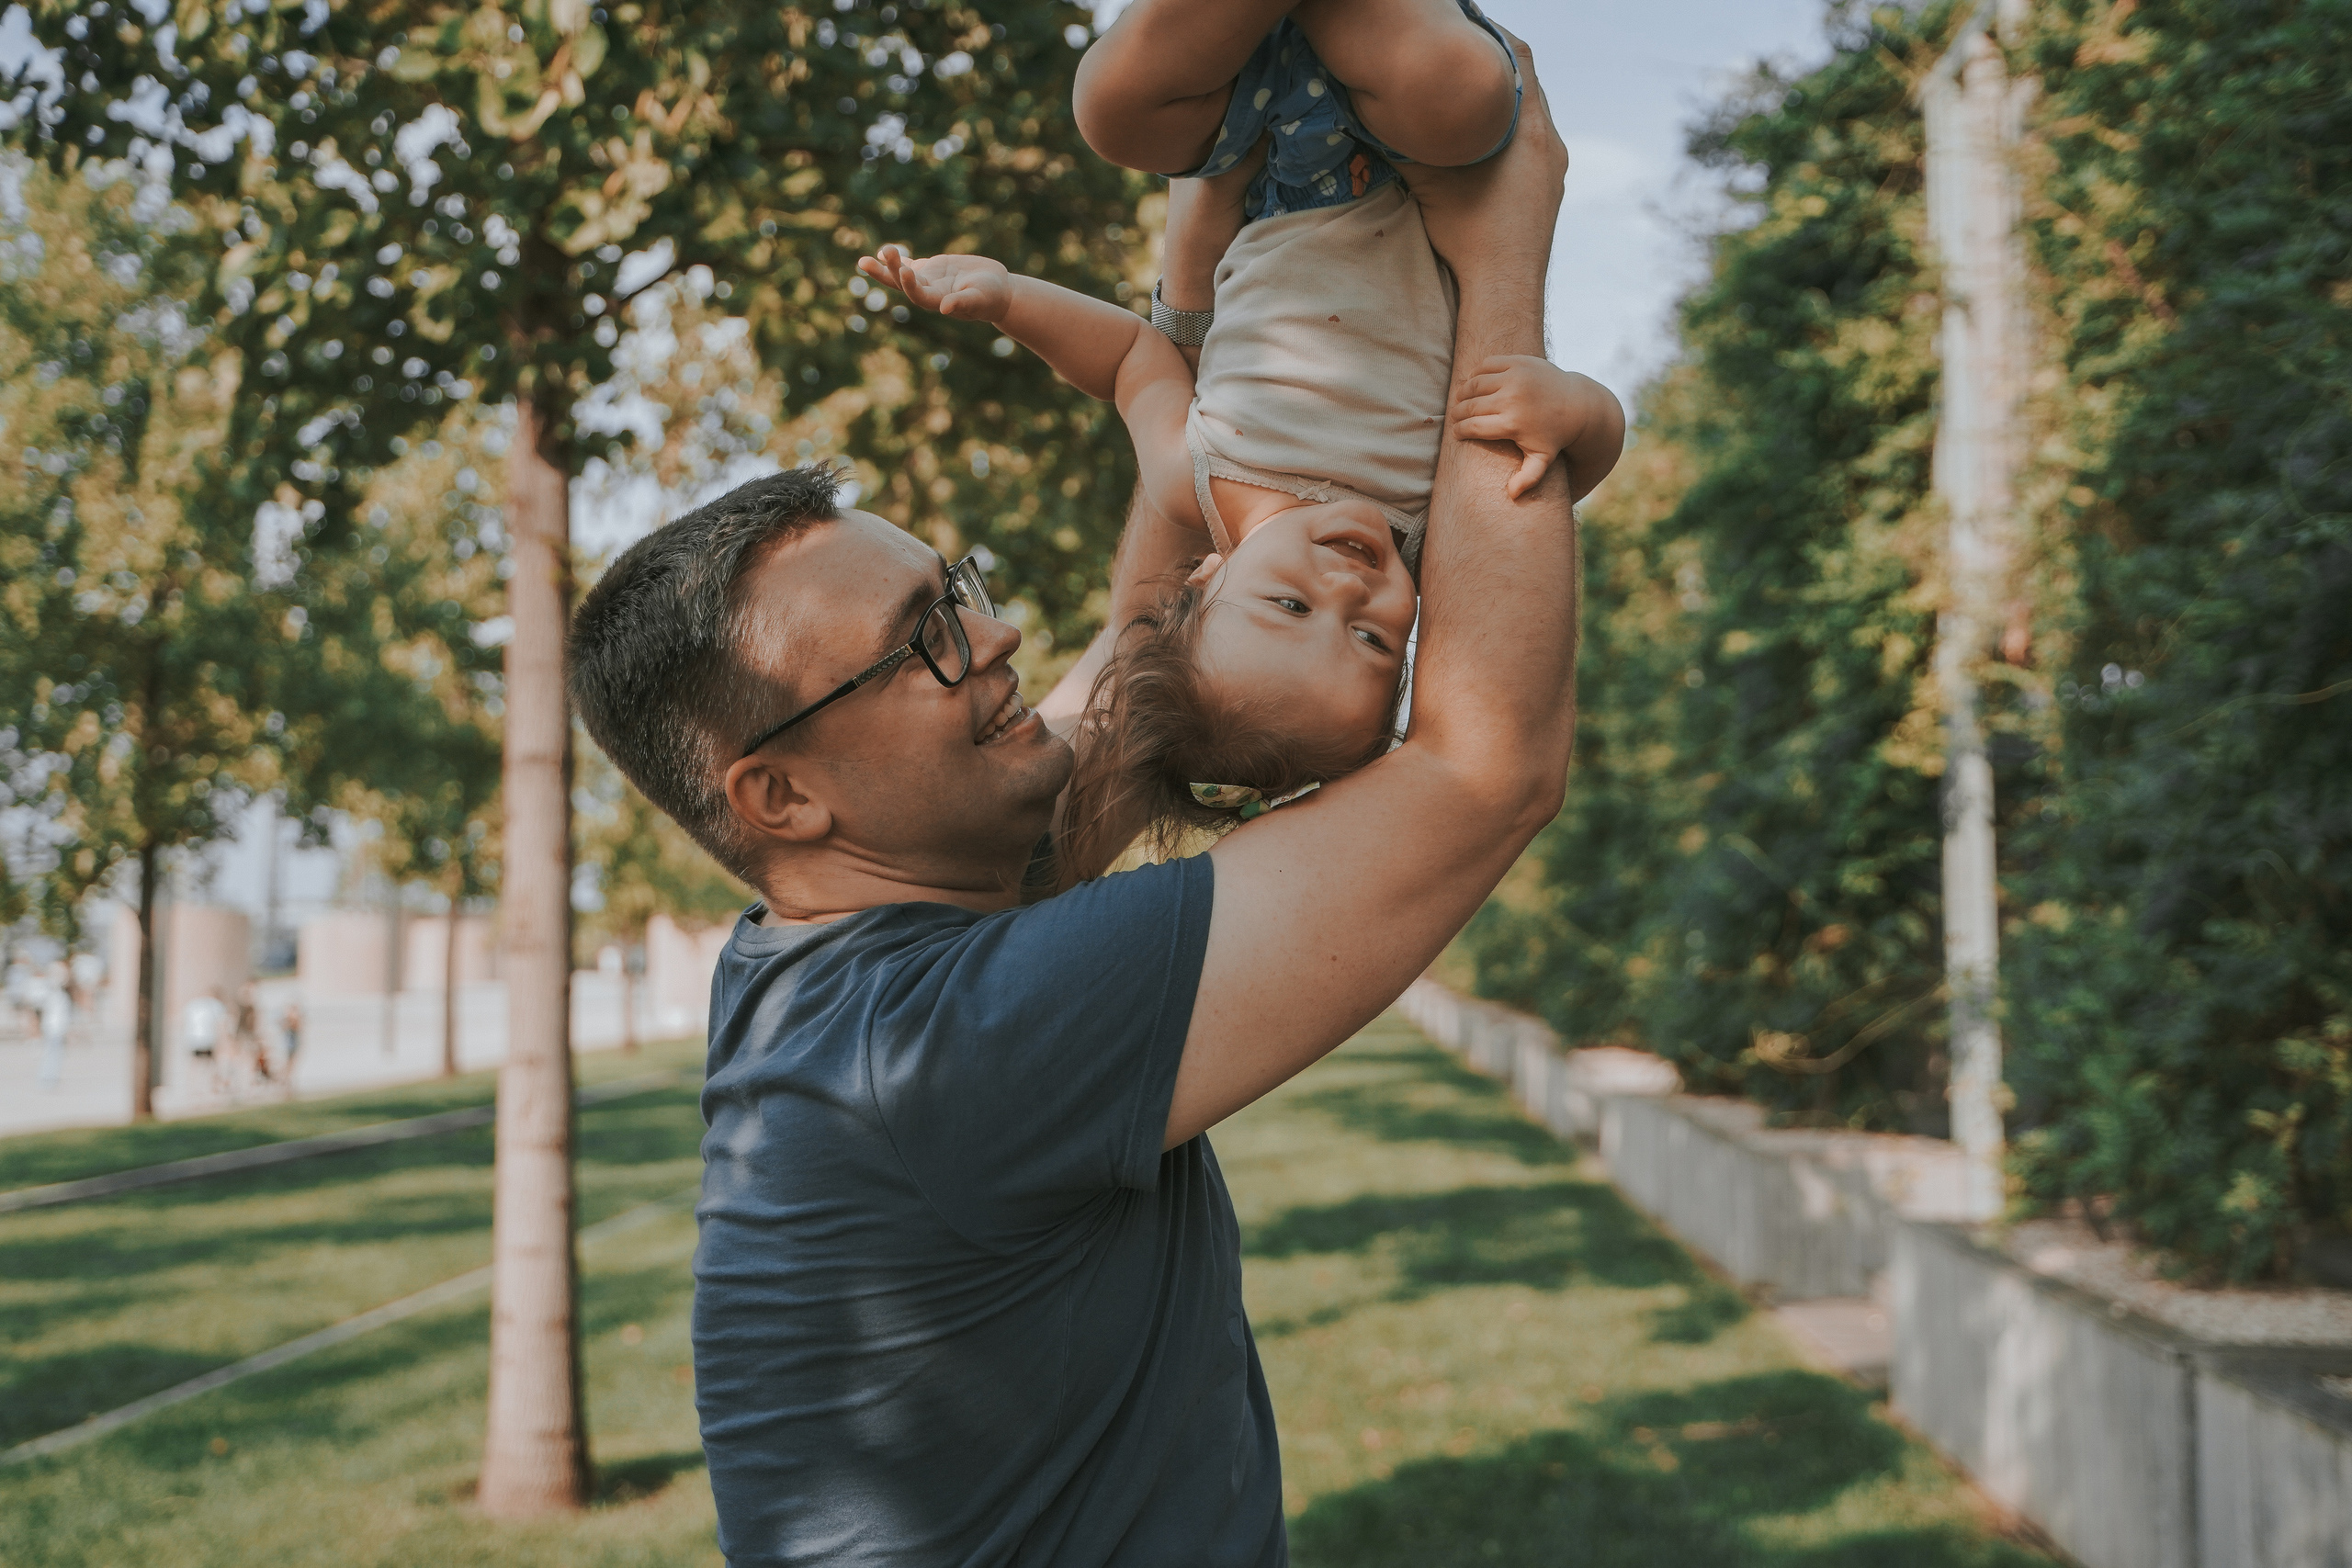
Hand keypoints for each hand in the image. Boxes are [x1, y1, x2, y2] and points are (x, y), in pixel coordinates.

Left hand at [858, 244, 1011, 322]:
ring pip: (901, 273)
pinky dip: (897, 260)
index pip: (918, 295)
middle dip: (885, 273)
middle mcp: (928, 292)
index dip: (909, 284)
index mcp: (938, 302)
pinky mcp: (931, 270)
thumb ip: (963, 303)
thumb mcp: (980, 299)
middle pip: (901, 284)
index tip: (904, 270)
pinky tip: (882, 253)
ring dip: (885, 265)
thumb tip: (944, 308)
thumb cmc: (991, 297)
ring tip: (868, 258)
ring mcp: (928, 281)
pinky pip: (909, 265)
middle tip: (865, 262)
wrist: (998, 291)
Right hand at [1398, 35, 1566, 282]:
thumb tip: (1377, 116)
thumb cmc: (1469, 235)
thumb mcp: (1429, 179)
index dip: (1491, 36)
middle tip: (1462, 59)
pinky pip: (1530, 148)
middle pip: (1525, 87)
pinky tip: (1481, 148)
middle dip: (1495, 71)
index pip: (1518, 58)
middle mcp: (1549, 143)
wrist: (1504, 288)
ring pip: (1528, 119)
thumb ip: (1408, 142)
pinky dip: (1508, 136)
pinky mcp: (1548, 194)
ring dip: (1502, 106)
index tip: (1466, 26)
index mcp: (1528, 129)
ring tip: (1469, 102)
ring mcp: (1552, 170)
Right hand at [1451, 356, 1621, 499]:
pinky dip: (1476, 373)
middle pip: (1470, 405)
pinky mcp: (1518, 361)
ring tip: (1462, 401)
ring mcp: (1515, 377)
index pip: (1472, 426)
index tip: (1457, 433)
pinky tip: (1474, 382)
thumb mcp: (1543, 459)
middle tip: (1456, 417)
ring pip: (1474, 382)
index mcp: (1513, 423)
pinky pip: (1486, 364)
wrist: (1578, 404)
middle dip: (1458, 413)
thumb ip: (1528, 478)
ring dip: (1463, 392)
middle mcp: (1512, 398)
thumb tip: (1511, 496)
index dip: (1459, 430)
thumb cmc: (1555, 435)